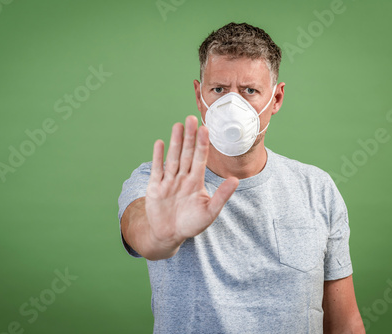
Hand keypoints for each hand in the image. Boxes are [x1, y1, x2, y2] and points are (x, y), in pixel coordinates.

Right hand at [145, 115, 238, 255]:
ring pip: (173, 158)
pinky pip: (157, 169)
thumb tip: (236, 180)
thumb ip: (221, 196)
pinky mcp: (155, 187)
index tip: (206, 129)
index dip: (203, 144)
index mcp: (196, 181)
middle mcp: (183, 177)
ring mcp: (168, 181)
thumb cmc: (191, 224)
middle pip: (187, 153)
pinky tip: (160, 143)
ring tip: (178, 126)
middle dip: (190, 137)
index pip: (200, 159)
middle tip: (192, 119)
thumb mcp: (210, 212)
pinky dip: (158, 157)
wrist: (169, 235)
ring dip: (175, 142)